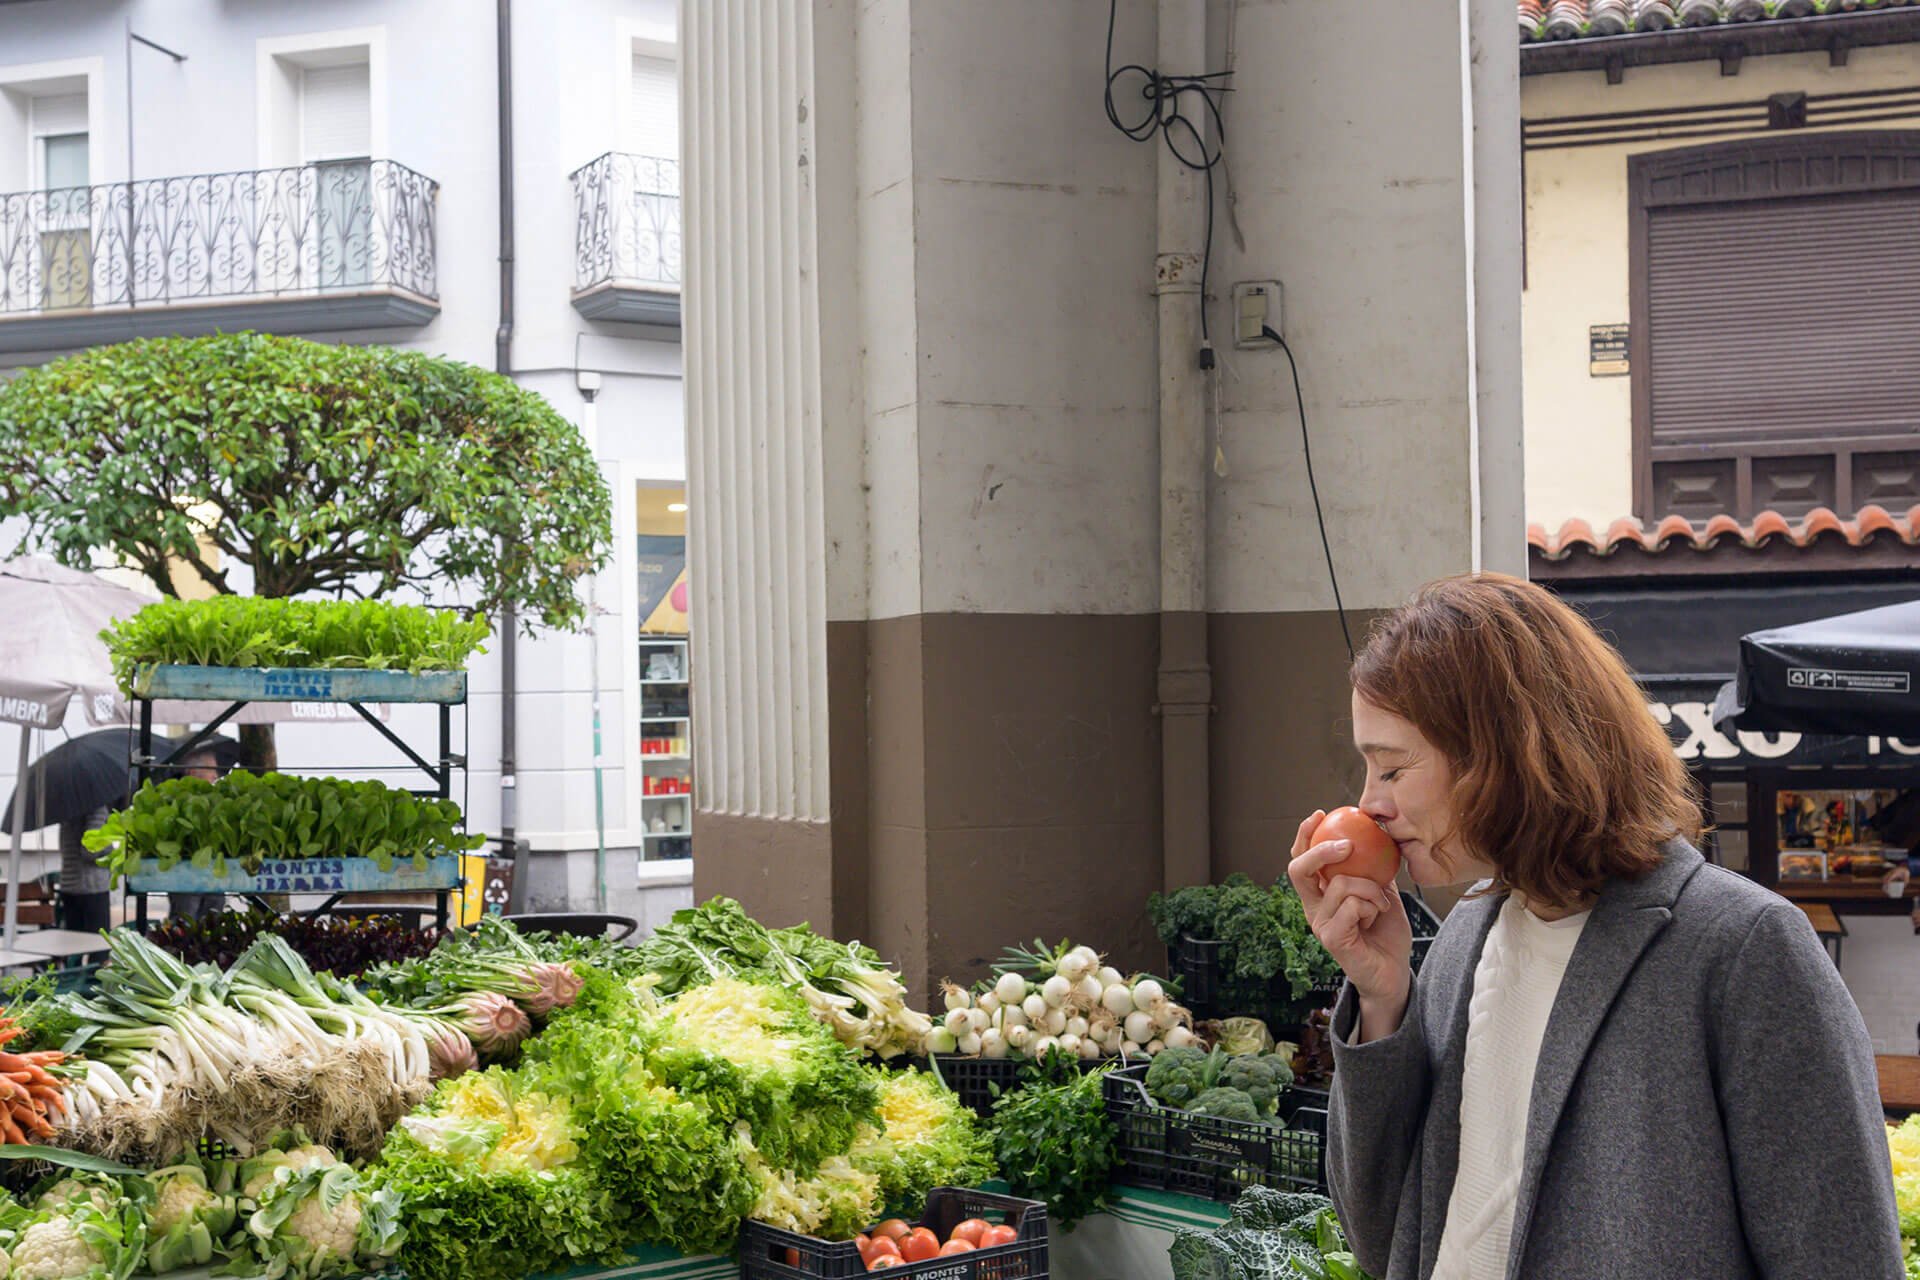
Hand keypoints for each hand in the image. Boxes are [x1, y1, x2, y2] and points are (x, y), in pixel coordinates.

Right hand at [1287, 810, 1412, 1010]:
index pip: (1301, 862)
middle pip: (1299, 869)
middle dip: (1320, 850)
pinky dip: (1371, 905)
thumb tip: (1376, 837)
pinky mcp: (1332, 938)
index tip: (1319, 814)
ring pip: (1340, 884)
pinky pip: (1351, 905)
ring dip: (1370, 888)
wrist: (1394, 973)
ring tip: (1381, 903)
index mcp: (1319, 897)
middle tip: (1347, 845)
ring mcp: (1320, 924)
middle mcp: (1313, 909)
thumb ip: (1371, 871)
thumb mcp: (1380, 893)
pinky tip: (1377, 916)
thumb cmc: (1386, 935)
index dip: (1304, 836)